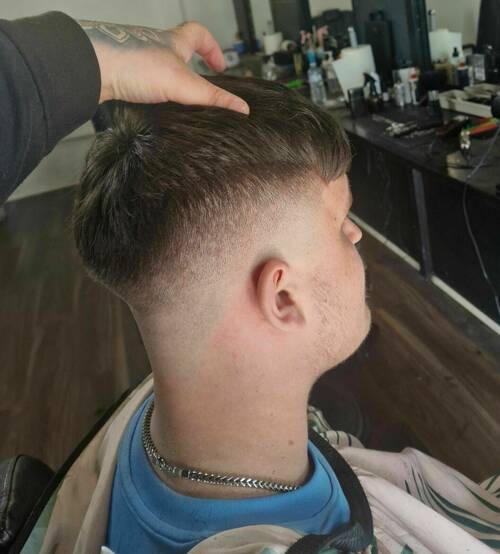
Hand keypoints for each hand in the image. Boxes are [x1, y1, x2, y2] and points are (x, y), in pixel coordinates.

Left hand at [78, 20, 248, 113]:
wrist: (91, 67)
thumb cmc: (132, 62)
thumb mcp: (183, 83)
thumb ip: (212, 97)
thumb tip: (241, 108)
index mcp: (173, 42)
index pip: (198, 35)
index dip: (212, 48)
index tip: (220, 65)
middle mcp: (153, 47)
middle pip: (177, 50)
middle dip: (190, 66)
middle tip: (199, 84)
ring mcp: (135, 60)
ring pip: (158, 68)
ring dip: (169, 83)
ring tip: (177, 103)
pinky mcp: (120, 75)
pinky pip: (140, 84)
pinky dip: (149, 95)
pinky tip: (152, 110)